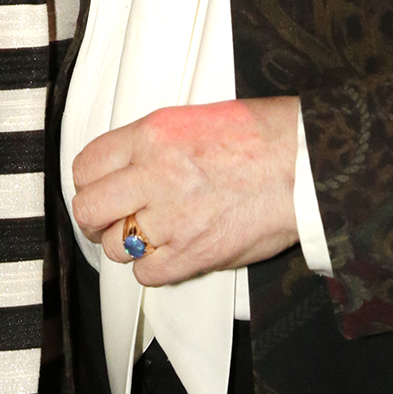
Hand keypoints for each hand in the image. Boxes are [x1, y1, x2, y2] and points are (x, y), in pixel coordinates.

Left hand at [71, 97, 300, 284]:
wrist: (305, 162)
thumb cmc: (261, 136)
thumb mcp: (193, 119)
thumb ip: (153, 145)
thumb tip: (126, 170)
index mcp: (153, 135)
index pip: (87, 165)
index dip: (88, 182)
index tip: (99, 189)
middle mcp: (156, 175)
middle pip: (89, 209)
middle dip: (95, 218)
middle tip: (110, 219)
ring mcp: (174, 218)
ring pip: (115, 246)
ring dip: (127, 244)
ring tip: (150, 234)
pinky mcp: (194, 253)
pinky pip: (147, 274)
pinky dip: (153, 268)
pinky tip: (171, 251)